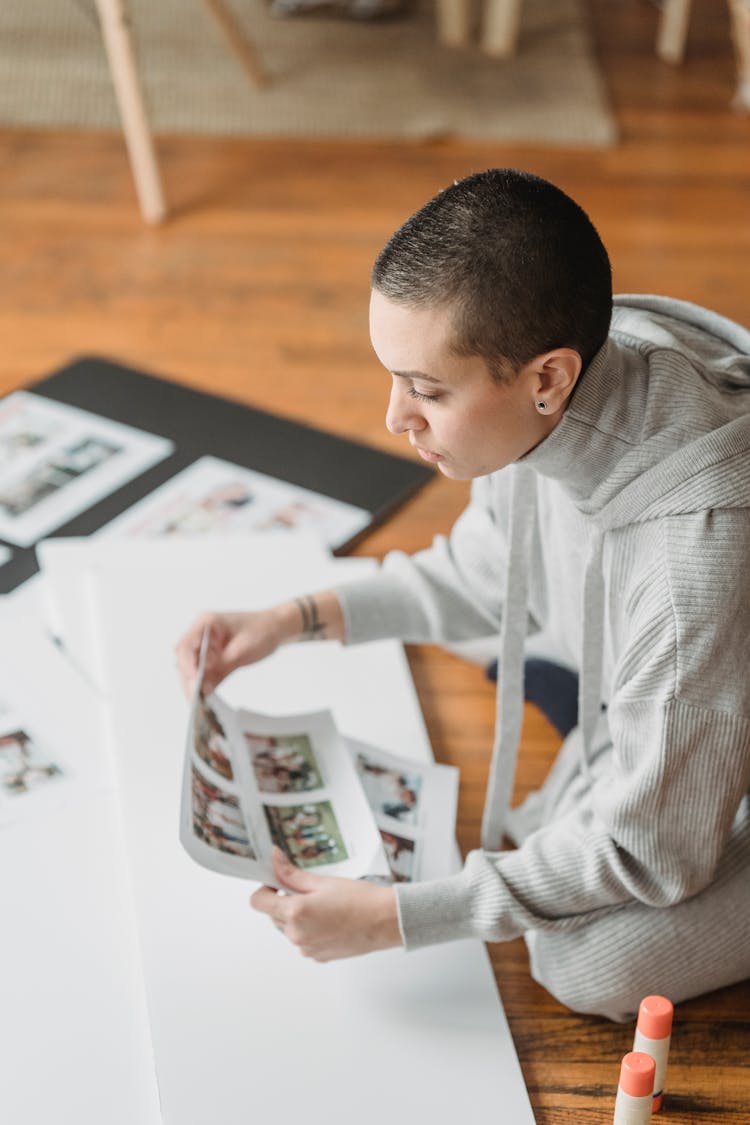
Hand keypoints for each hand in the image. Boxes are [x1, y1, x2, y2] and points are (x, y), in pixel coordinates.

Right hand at [175, 609, 283, 696]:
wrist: (276, 628)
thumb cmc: (262, 629)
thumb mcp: (243, 647)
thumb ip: (221, 666)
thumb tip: (204, 686)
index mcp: (205, 623)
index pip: (186, 645)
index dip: (186, 664)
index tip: (193, 680)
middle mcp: (201, 636)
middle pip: (185, 659)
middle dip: (188, 678)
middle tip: (195, 697)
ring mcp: (207, 649)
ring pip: (192, 670)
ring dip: (195, 685)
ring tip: (199, 702)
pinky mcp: (214, 661)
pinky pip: (205, 676)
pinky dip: (205, 687)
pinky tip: (206, 700)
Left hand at [250, 847, 401, 961]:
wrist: (385, 921)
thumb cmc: (360, 900)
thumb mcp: (323, 881)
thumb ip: (292, 874)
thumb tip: (275, 859)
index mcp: (295, 912)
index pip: (258, 902)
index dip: (265, 889)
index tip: (278, 883)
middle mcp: (296, 935)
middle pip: (273, 916)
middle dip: (285, 902)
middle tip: (310, 891)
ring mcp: (306, 949)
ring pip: (289, 929)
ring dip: (298, 917)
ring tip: (325, 907)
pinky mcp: (318, 957)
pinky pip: (304, 941)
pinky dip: (310, 930)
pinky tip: (331, 921)